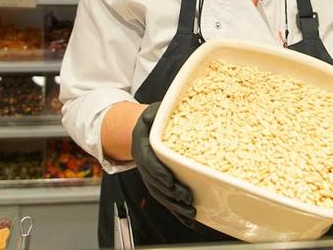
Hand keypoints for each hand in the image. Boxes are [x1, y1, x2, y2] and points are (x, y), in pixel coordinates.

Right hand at [131, 102, 196, 227]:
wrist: (142, 130)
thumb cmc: (152, 120)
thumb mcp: (152, 112)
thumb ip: (155, 113)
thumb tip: (156, 113)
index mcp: (141, 146)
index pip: (149, 162)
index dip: (158, 172)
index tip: (170, 180)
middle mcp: (144, 164)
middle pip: (155, 183)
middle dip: (171, 193)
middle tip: (188, 198)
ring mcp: (150, 176)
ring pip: (160, 194)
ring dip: (175, 206)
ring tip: (191, 213)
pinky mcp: (158, 183)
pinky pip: (166, 198)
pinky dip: (176, 211)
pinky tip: (189, 220)